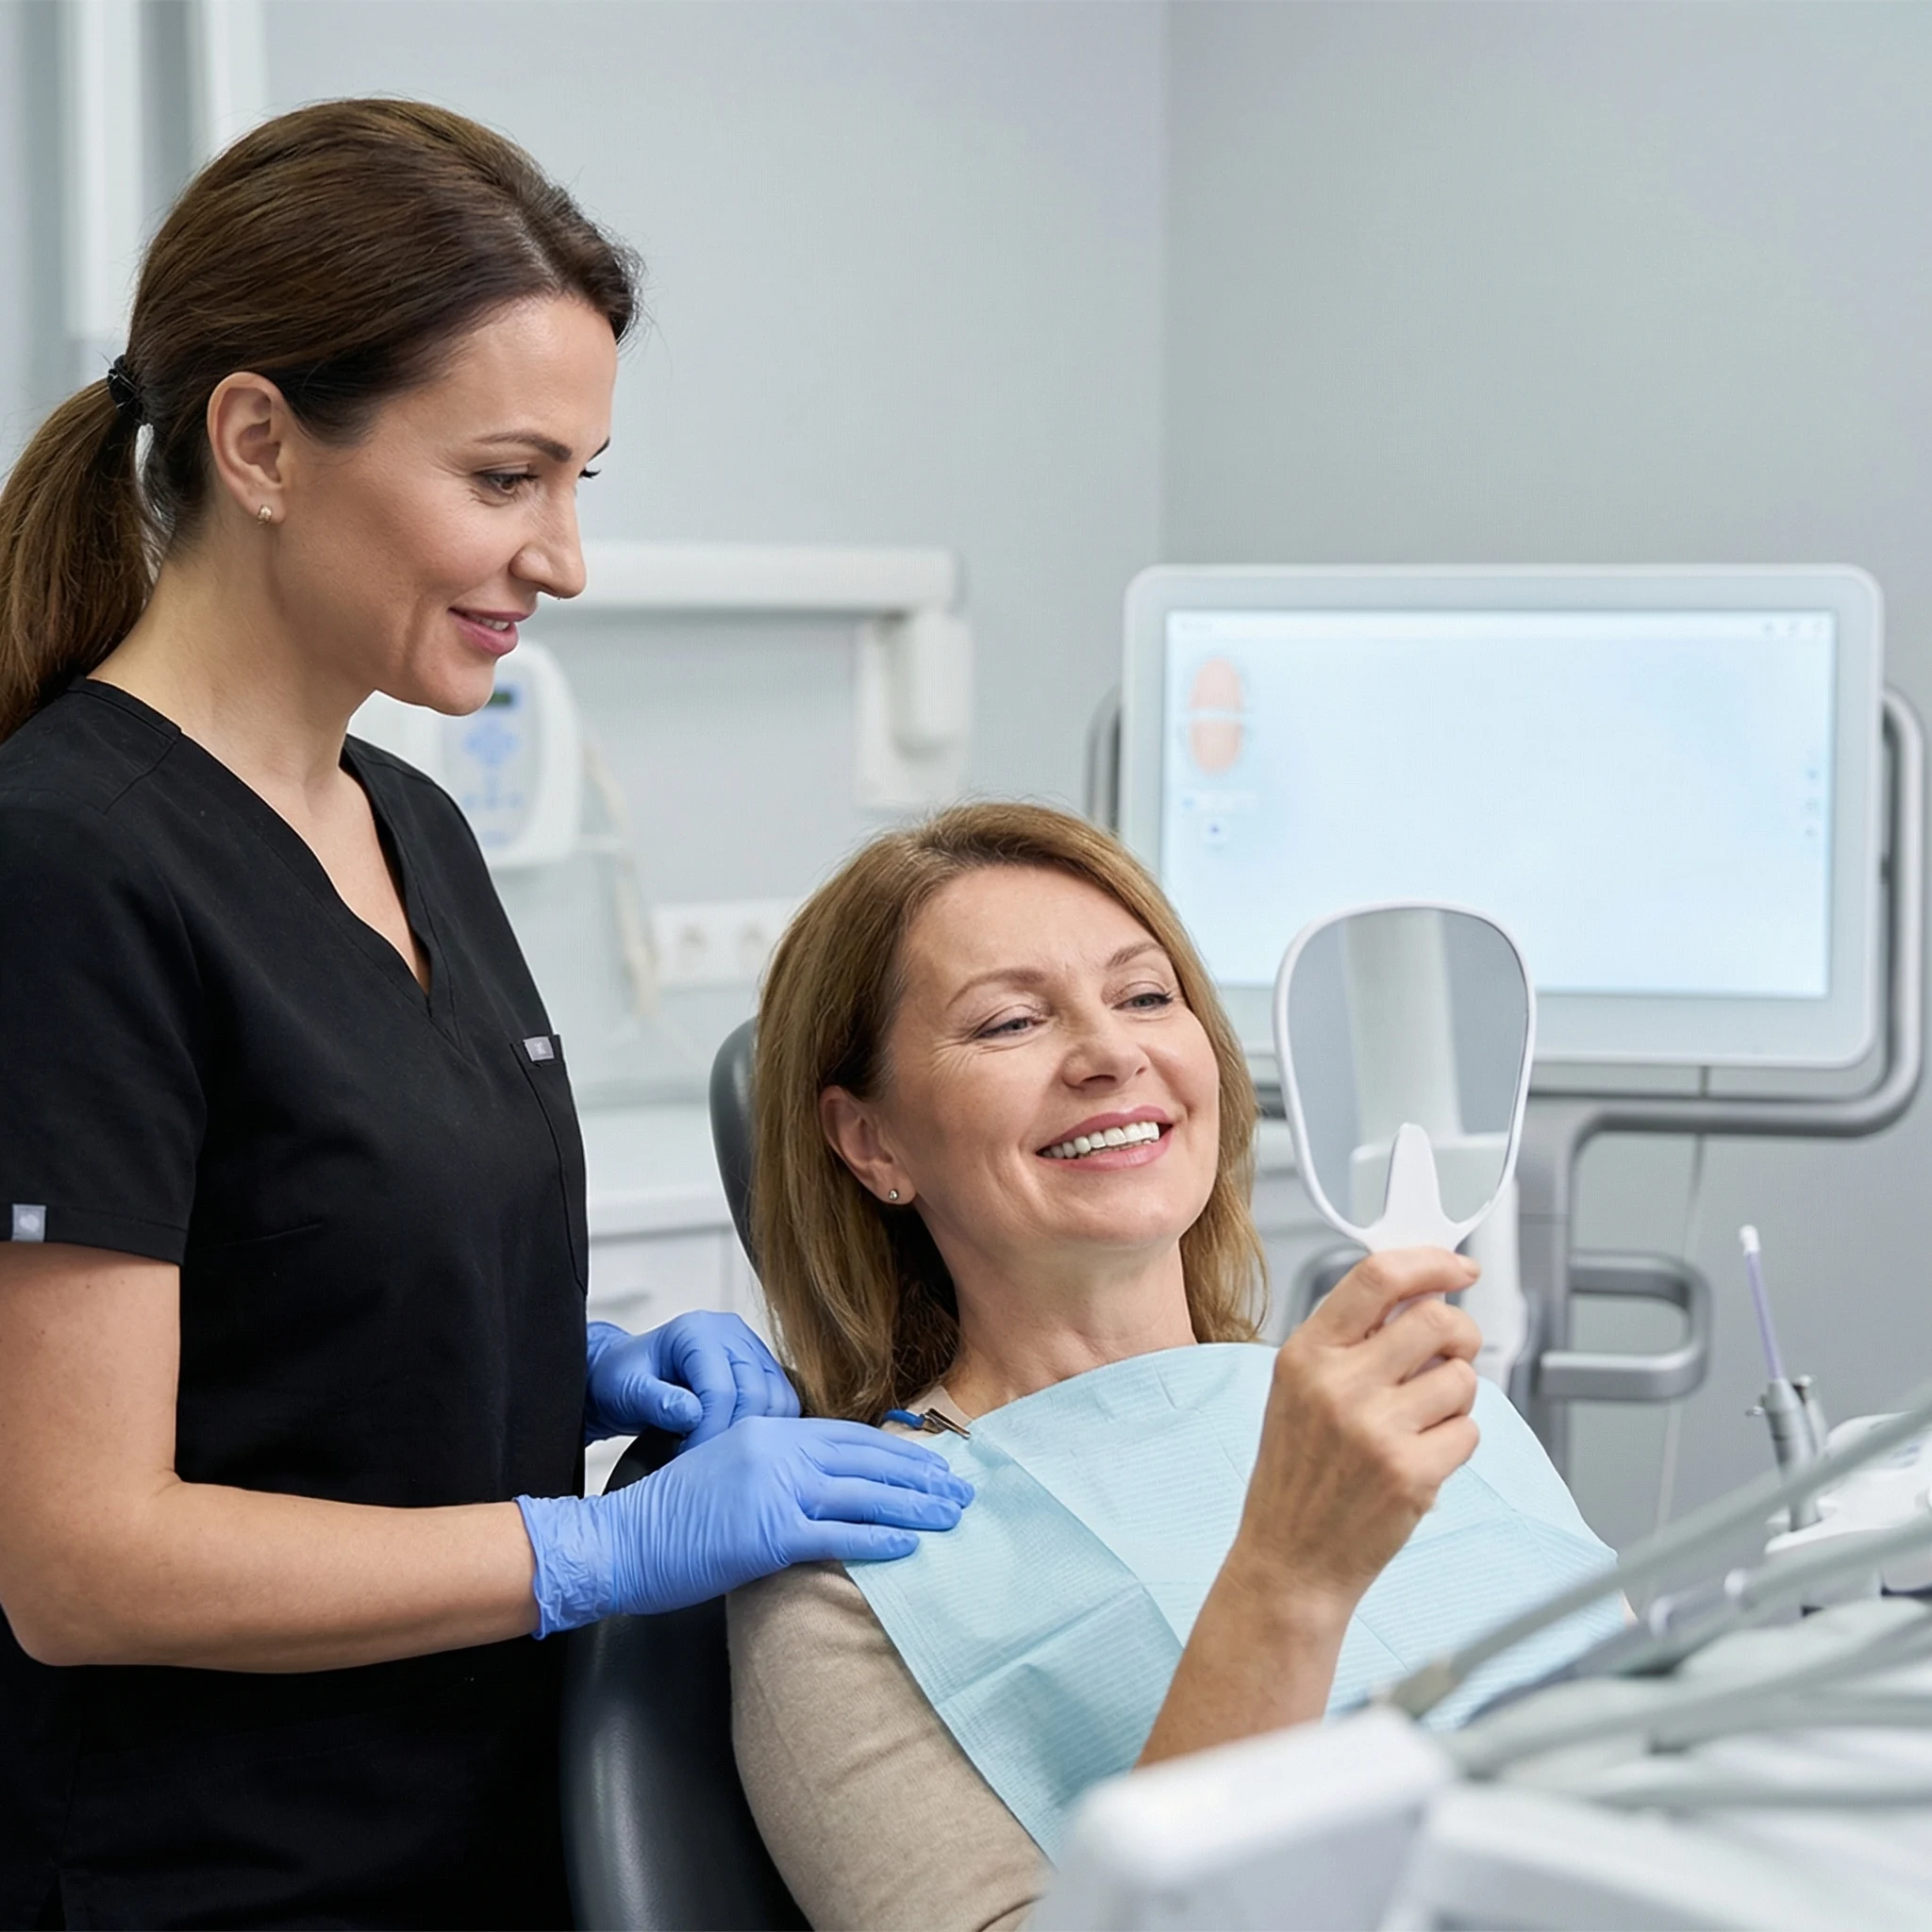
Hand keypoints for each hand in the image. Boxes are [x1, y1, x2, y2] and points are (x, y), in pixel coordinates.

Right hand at [516, 1417, 973, 1633]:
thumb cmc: (672, 1515)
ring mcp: (773, 1490)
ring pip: (862, 1494)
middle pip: (866, 1460)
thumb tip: (823, 1485)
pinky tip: (909, 1545)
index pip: (849, 1436)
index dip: (897, 1450)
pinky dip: (877, 1539)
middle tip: (961, 1490)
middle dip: (920, 1476)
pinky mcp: (767, 1534)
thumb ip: (774, 1467)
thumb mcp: (727, 1470)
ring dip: (914, 1506)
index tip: (933, 1463)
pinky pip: (836, 1534)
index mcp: (768, 1432)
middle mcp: (776, 1450)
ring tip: (950, 1517)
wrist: (622, 1539)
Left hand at [583, 1313, 800, 1446]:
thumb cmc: (621, 1377)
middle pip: (756, 1393)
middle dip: (734, 1437)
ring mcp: (751, 1349)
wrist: (625, 1374)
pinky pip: (784, 1402)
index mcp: (697, 1331)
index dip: (710, 1431)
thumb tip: (692, 1415)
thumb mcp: (627, 1388)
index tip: (692, 1461)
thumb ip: (657, 1400)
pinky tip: (742, 1446)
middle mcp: (731, 1333)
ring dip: (758, 1435)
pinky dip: (771, 1429)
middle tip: (709, 1467)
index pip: (721, 1388)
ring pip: (779, 1398)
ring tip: (724, 1456)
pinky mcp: (763, 1368)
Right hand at [1232, 1247, 1482, 1615]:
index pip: (1377, 1277)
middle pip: (1437, 1319)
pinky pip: (1470, 1431)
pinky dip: (1456, 1443)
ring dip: (1455, 1397)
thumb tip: (1424, 1294)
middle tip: (1451, 1353)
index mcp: (1306, 1353)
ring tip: (1419, 1423)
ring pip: (1462, 1377)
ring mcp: (1375, 1429)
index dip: (1432, 1262)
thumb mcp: (1300, 1388)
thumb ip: (1353, 1339)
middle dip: (1460, 1334)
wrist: (1289, 1558)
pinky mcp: (1411, 1473)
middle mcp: (1337, 1384)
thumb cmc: (1298, 1474)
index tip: (1459, 1267)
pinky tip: (1419, 1460)